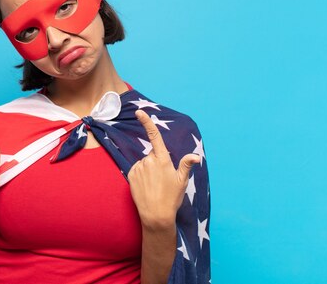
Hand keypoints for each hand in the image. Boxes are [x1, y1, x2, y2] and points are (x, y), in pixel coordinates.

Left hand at [128, 109, 199, 229]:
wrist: (156, 215)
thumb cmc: (171, 198)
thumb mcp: (182, 181)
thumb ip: (186, 165)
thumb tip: (195, 156)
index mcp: (162, 160)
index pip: (154, 136)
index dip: (147, 122)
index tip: (139, 112)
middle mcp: (148, 161)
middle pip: (152, 155)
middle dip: (157, 163)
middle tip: (163, 179)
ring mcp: (138, 168)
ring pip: (144, 163)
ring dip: (149, 170)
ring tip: (155, 185)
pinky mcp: (130, 175)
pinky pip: (137, 170)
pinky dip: (141, 175)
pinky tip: (147, 187)